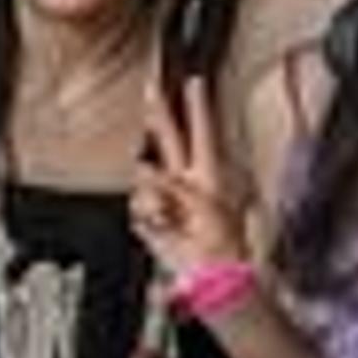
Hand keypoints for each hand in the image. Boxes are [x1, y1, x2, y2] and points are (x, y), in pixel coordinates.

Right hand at [129, 74, 255, 283]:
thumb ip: (171, 185)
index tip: (195, 81)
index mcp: (209, 174)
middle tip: (151, 89)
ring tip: (169, 216)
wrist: (210, 276)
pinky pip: (137, 205)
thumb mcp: (202, 205)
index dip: (197, 107)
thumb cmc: (220, 243)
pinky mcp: (151, 218)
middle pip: (170, 140)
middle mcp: (188, 181)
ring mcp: (168, 198)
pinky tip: (161, 226)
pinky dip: (147, 216)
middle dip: (161, 115)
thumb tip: (145, 172)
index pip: (202, 132)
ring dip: (153, 195)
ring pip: (146, 177)